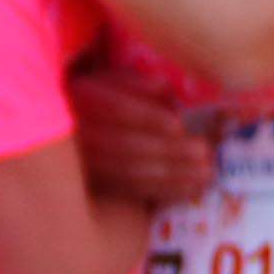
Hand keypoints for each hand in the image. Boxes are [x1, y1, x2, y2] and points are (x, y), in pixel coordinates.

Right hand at [67, 65, 213, 206]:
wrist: (67, 130)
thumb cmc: (101, 98)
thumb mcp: (112, 81)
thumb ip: (137, 83)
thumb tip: (164, 88)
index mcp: (84, 99)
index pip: (115, 110)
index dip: (147, 118)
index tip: (178, 125)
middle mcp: (80, 134)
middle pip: (126, 145)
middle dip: (168, 150)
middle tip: (204, 151)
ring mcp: (87, 163)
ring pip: (130, 172)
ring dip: (173, 175)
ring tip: (207, 173)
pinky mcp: (99, 186)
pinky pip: (133, 192)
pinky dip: (165, 192)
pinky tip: (193, 189)